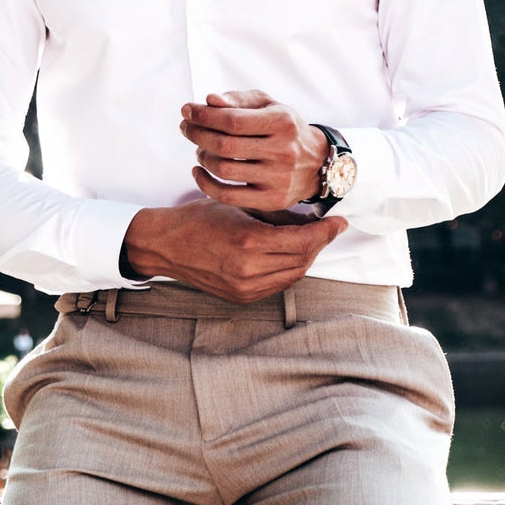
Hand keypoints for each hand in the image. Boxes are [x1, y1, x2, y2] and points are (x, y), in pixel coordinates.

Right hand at [122, 200, 347, 302]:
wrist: (164, 245)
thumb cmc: (197, 219)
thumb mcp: (238, 207)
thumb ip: (274, 216)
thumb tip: (307, 219)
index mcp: (249, 241)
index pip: (304, 240)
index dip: (326, 231)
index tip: (340, 222)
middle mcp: (250, 268)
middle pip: (303, 260)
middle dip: (319, 243)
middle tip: (327, 228)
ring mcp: (245, 287)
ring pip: (293, 275)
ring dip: (306, 258)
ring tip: (310, 240)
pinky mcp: (241, 297)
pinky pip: (277, 284)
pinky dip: (289, 269)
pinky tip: (289, 255)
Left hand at [180, 90, 329, 211]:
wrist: (317, 163)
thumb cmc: (283, 128)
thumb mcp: (269, 105)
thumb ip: (239, 100)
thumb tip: (208, 100)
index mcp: (282, 122)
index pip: (232, 120)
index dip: (203, 115)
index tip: (187, 110)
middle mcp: (283, 151)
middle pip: (224, 145)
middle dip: (197, 134)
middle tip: (186, 127)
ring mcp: (278, 179)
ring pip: (223, 169)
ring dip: (202, 156)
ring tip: (199, 148)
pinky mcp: (271, 201)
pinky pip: (227, 196)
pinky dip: (205, 184)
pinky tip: (199, 170)